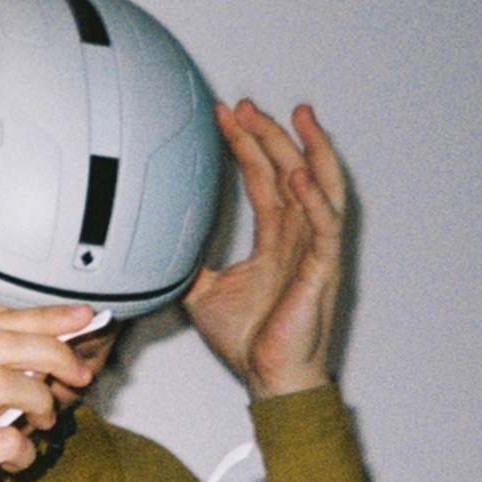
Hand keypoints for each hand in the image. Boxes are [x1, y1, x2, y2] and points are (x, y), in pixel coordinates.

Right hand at [0, 304, 99, 481]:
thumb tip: (51, 358)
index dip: (42, 319)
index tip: (84, 318)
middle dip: (52, 352)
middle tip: (79, 374)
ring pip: (0, 382)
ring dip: (39, 399)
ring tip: (45, 420)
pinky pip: (1, 439)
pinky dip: (24, 449)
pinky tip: (19, 461)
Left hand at [185, 101, 344, 398]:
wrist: (268, 376)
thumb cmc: (249, 339)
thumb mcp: (201, 292)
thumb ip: (186, 264)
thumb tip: (156, 248)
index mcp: (275, 238)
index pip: (263, 178)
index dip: (246, 145)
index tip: (226, 116)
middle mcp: (298, 236)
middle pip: (289, 169)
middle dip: (269, 134)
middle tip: (244, 105)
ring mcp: (314, 249)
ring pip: (320, 186)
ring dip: (308, 149)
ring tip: (297, 116)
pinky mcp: (322, 269)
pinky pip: (325, 226)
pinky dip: (314, 199)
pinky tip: (300, 175)